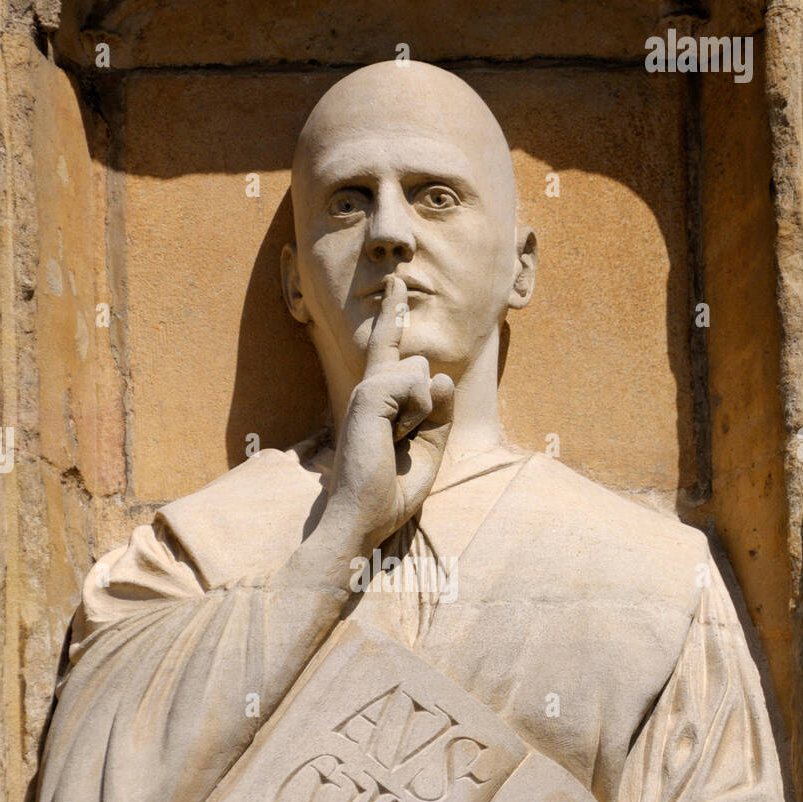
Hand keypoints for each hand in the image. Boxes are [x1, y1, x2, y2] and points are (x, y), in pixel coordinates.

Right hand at [325, 274, 453, 551]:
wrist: (362, 518)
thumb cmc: (390, 492)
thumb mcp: (429, 450)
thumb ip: (439, 414)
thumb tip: (440, 377)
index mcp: (378, 401)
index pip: (389, 349)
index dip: (393, 315)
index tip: (394, 284)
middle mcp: (369, 388)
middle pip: (423, 367)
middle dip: (429, 410)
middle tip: (399, 446)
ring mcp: (367, 388)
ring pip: (424, 374)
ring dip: (424, 417)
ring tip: (396, 444)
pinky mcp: (369, 394)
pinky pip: (419, 385)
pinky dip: (419, 416)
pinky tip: (395, 437)